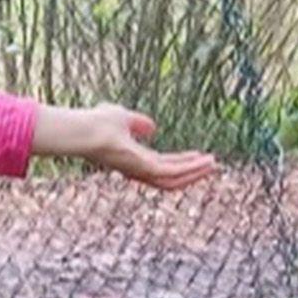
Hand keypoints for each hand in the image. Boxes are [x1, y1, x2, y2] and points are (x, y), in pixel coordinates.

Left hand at [56, 104, 217, 190]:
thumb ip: (137, 123)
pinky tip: (205, 161)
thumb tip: (151, 128)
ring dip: (194, 172)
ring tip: (213, 164)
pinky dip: (190, 168)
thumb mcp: (122, 118)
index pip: (160, 165)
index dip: (180, 162)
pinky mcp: (143, 168)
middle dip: (191, 170)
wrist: (84, 129)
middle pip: (169, 176)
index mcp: (132, 159)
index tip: (197, 155)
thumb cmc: (95, 122)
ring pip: (172, 179)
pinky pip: (171, 172)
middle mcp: (136, 169)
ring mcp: (139, 171)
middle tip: (211, 164)